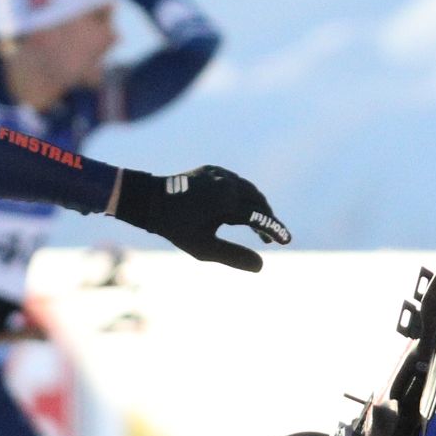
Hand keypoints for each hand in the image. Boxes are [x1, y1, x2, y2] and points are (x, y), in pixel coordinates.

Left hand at [111, 166, 287, 270]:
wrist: (149, 200)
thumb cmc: (175, 228)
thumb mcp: (204, 248)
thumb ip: (234, 256)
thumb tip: (261, 266)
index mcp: (227, 201)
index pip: (260, 216)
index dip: (275, 229)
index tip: (286, 241)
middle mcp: (227, 183)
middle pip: (258, 202)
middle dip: (267, 220)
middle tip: (270, 238)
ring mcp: (220, 174)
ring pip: (248, 190)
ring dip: (256, 208)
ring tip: (257, 228)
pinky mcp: (212, 169)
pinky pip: (235, 182)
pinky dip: (243, 196)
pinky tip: (240, 209)